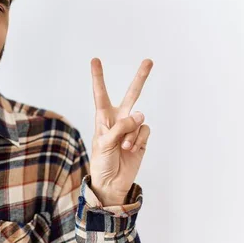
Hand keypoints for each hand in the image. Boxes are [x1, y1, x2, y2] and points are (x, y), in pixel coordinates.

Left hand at [88, 58, 153, 204]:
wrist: (112, 183)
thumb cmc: (102, 162)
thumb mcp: (104, 143)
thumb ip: (120, 127)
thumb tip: (139, 115)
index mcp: (103, 118)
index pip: (100, 94)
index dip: (98, 77)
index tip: (95, 60)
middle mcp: (119, 119)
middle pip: (132, 94)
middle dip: (140, 78)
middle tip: (149, 61)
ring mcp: (132, 128)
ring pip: (139, 119)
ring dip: (131, 134)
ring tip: (123, 147)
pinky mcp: (142, 138)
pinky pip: (144, 131)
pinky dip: (138, 140)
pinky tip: (132, 149)